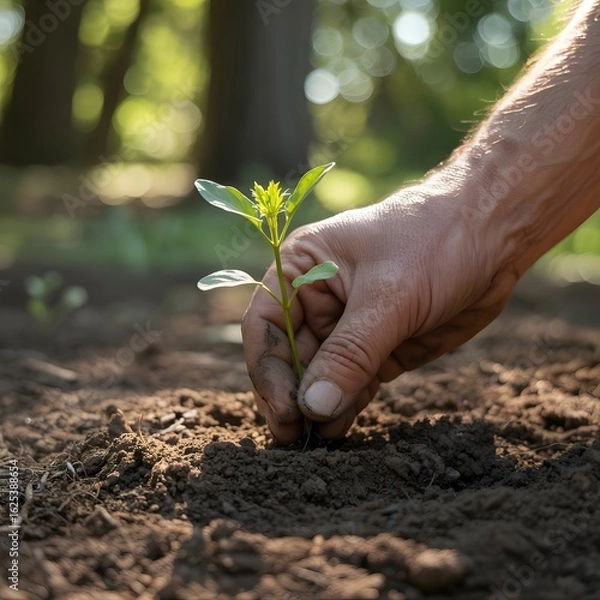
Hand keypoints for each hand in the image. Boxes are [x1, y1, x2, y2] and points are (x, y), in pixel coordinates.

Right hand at [242, 176, 519, 443]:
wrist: (494, 234)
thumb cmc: (435, 240)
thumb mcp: (389, 296)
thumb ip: (350, 354)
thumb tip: (312, 408)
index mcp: (302, 269)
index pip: (267, 326)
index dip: (268, 372)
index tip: (283, 411)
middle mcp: (317, 299)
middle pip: (289, 358)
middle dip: (292, 397)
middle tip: (295, 438)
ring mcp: (349, 328)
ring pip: (320, 377)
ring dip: (317, 409)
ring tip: (316, 444)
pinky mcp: (378, 349)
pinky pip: (353, 384)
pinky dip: (345, 408)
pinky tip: (340, 431)